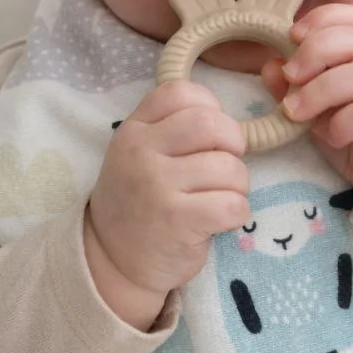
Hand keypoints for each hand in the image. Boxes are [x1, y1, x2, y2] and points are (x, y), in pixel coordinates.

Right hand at [85, 81, 249, 327]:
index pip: (181, 93)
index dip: (209, 107)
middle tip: (226, 166)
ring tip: (221, 196)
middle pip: (211, 124)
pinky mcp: (178, 221)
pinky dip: (238, 213)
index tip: (210, 135)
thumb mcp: (139, 154)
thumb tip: (227, 121)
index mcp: (134, 130)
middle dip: (234, 143)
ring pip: (229, 167)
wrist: (114, 260)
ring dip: (238, 184)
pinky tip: (222, 219)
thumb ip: (171, 128)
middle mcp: (141, 153)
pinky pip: (232, 204)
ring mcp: (158, 186)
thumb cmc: (139, 201)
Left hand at [262, 4, 352, 218]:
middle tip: (290, 75)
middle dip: (314, 52)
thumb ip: (297, 87)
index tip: (293, 35)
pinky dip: (340, 124)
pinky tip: (333, 137)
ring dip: (319, 91)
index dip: (323, 19)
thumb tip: (270, 66)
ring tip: (296, 113)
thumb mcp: (321, 109)